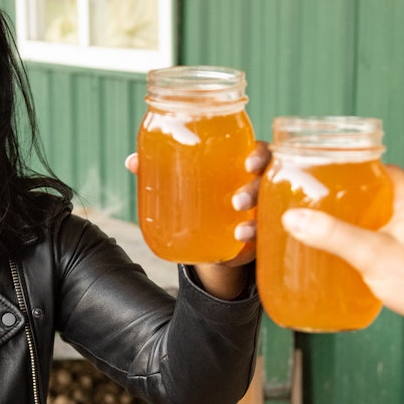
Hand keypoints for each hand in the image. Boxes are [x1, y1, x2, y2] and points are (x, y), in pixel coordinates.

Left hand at [124, 142, 270, 299]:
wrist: (213, 235)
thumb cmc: (203, 195)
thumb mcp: (187, 182)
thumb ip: (163, 170)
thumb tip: (132, 161)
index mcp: (244, 164)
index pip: (261, 152)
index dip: (260, 155)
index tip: (248, 162)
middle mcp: (259, 186)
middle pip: (268, 182)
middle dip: (255, 190)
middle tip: (237, 201)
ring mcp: (263, 214)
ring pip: (270, 214)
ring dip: (256, 222)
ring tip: (240, 231)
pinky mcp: (259, 240)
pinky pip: (266, 241)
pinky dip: (255, 245)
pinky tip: (241, 250)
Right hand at [281, 164, 403, 328]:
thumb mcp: (371, 253)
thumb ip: (333, 235)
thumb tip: (297, 218)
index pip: (386, 171)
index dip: (359, 172)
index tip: (336, 177)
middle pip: (383, 195)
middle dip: (357, 199)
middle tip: (331, 205)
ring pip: (387, 219)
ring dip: (364, 222)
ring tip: (339, 228)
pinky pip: (392, 241)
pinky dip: (373, 242)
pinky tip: (358, 254)